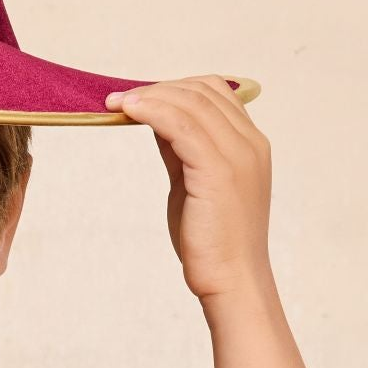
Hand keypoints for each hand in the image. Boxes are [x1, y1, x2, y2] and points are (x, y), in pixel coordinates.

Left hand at [104, 75, 272, 304]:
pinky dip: (152, 112)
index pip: (216, 94)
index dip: (176, 87)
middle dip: (159, 88)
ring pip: (190, 103)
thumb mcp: (195, 183)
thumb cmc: (212, 242)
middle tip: (122, 98)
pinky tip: (129, 112)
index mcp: (250, 145)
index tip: (141, 96)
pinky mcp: (217, 170)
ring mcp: (237, 155)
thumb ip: (182, 150)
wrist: (231, 280)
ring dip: (149, 97)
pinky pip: (180, 125)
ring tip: (117, 102)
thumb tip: (157, 119)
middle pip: (203, 91)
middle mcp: (250, 143)